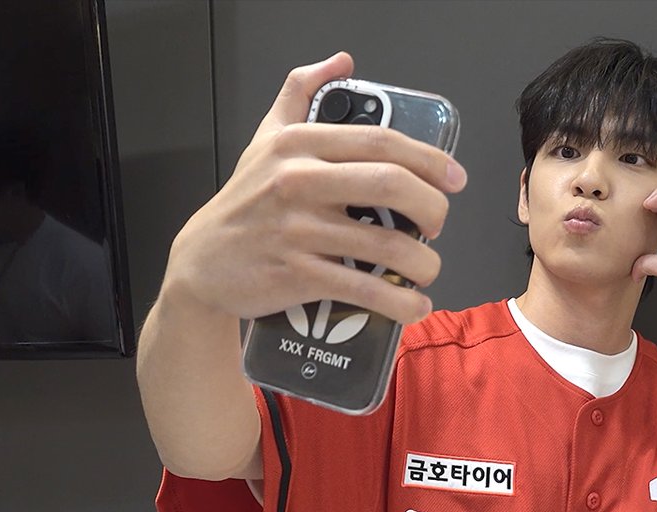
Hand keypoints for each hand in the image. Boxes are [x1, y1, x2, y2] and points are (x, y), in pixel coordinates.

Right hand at [162, 52, 467, 324]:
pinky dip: (399, 302)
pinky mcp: (297, 275)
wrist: (201, 264)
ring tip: (427, 267)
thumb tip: (341, 61)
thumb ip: (300, 93)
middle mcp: (297, 182)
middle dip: (432, 207)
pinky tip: (414, 304)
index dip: (429, 159)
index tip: (454, 178)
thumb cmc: (244, 202)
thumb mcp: (266, 139)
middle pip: (391, 185)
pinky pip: (363, 290)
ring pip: (385, 246)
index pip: (380, 142)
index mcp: (298, 144)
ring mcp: (297, 231)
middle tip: (438, 223)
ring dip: (423, 263)